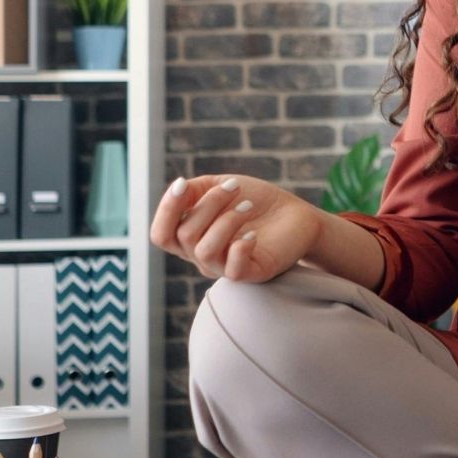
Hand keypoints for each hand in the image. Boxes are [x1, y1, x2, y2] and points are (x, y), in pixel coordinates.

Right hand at [149, 174, 326, 282]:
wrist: (295, 214)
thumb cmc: (255, 200)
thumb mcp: (219, 186)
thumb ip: (193, 191)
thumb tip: (177, 192)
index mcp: (191, 237)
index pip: (161, 235)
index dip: (166, 209)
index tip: (184, 183)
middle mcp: (202, 257)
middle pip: (184, 236)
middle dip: (208, 204)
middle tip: (235, 187)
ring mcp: (225, 268)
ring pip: (205, 251)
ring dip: (227, 220)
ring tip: (248, 206)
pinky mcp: (251, 274)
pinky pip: (233, 270)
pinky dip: (241, 245)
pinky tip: (254, 233)